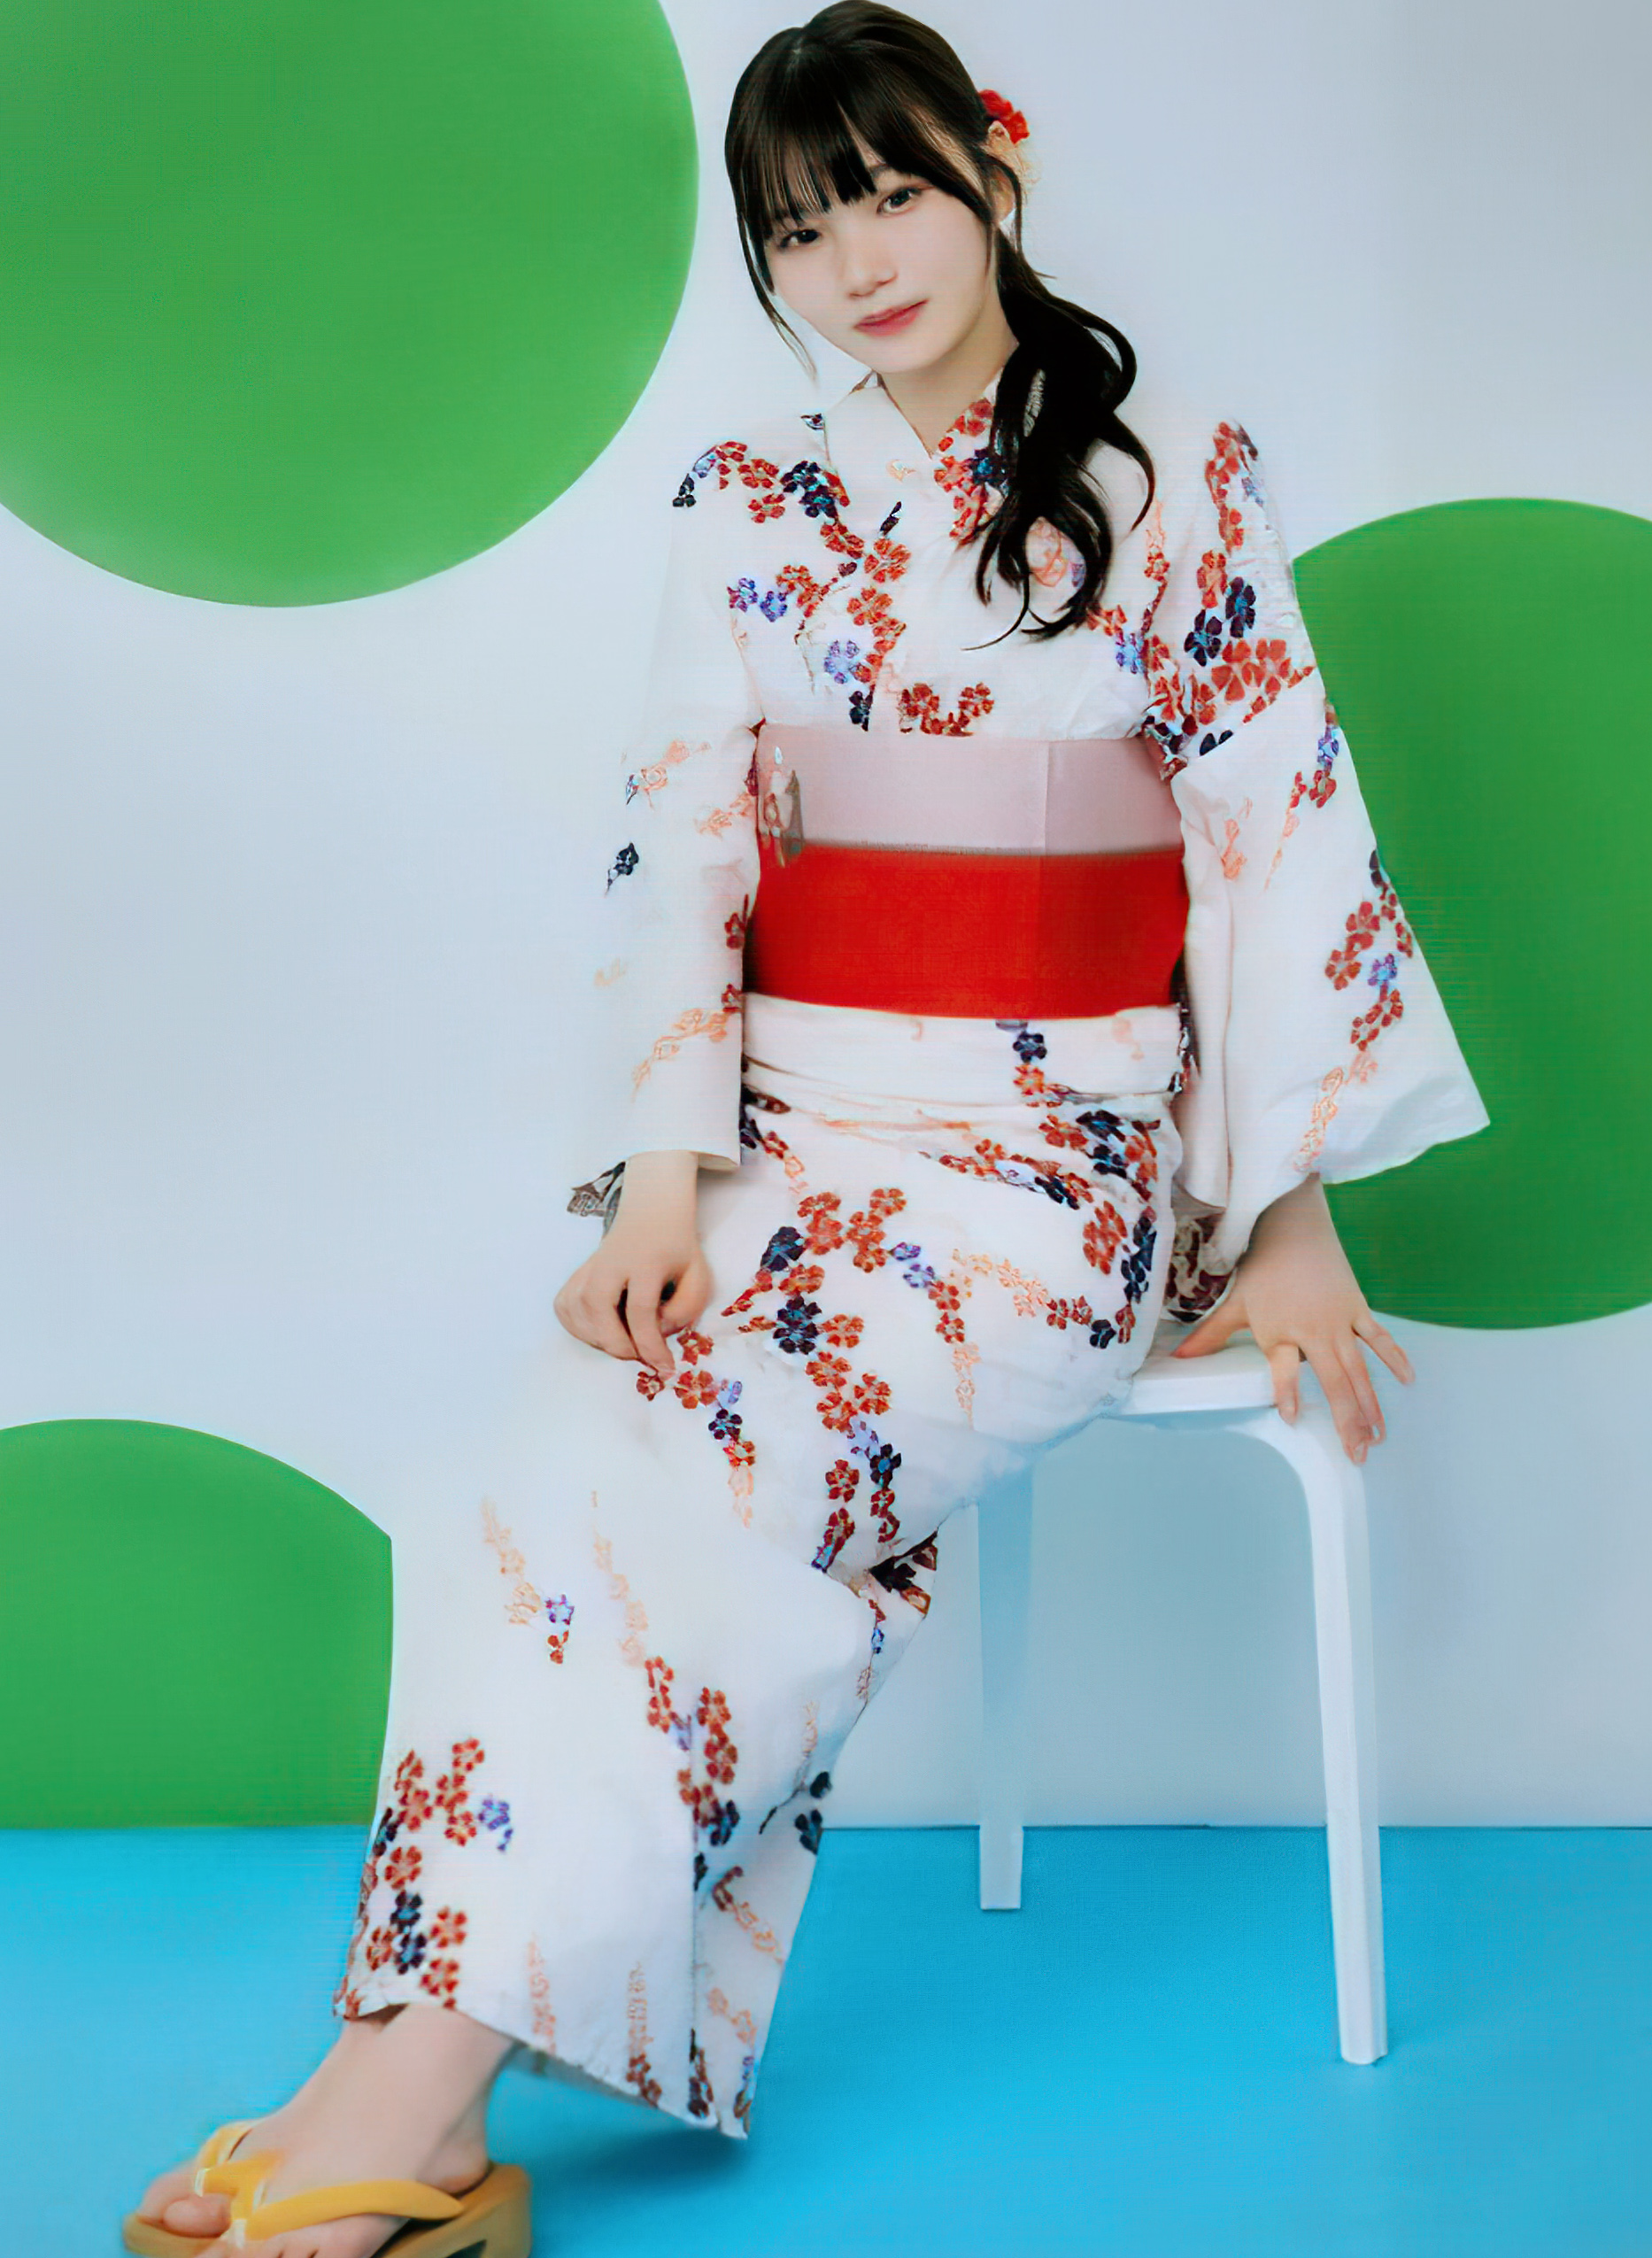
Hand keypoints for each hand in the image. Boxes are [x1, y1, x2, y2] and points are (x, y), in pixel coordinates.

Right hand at [554, 1151, 710, 1377]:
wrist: (652, 1212)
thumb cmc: (677, 1249)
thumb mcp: (698, 1275)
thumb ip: (686, 1308)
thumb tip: (658, 1334)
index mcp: (645, 1261)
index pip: (641, 1310)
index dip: (651, 1346)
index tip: (665, 1368)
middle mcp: (610, 1261)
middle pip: (598, 1308)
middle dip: (617, 1343)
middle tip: (639, 1355)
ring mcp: (589, 1265)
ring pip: (577, 1309)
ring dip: (598, 1338)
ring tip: (623, 1342)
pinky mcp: (576, 1273)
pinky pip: (565, 1307)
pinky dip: (577, 1327)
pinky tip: (599, 1331)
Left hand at [1169, 1176, 1413, 1464]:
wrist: (1292, 1228)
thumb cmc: (1262, 1268)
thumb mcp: (1235, 1304)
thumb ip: (1211, 1335)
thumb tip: (1180, 1357)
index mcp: (1280, 1332)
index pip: (1283, 1369)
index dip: (1287, 1393)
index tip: (1292, 1419)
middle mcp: (1313, 1332)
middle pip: (1334, 1382)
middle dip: (1347, 1421)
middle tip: (1358, 1454)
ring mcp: (1339, 1322)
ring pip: (1359, 1370)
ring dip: (1370, 1405)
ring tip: (1378, 1436)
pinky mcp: (1357, 1310)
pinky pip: (1379, 1339)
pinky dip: (1394, 1359)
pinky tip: (1408, 1381)